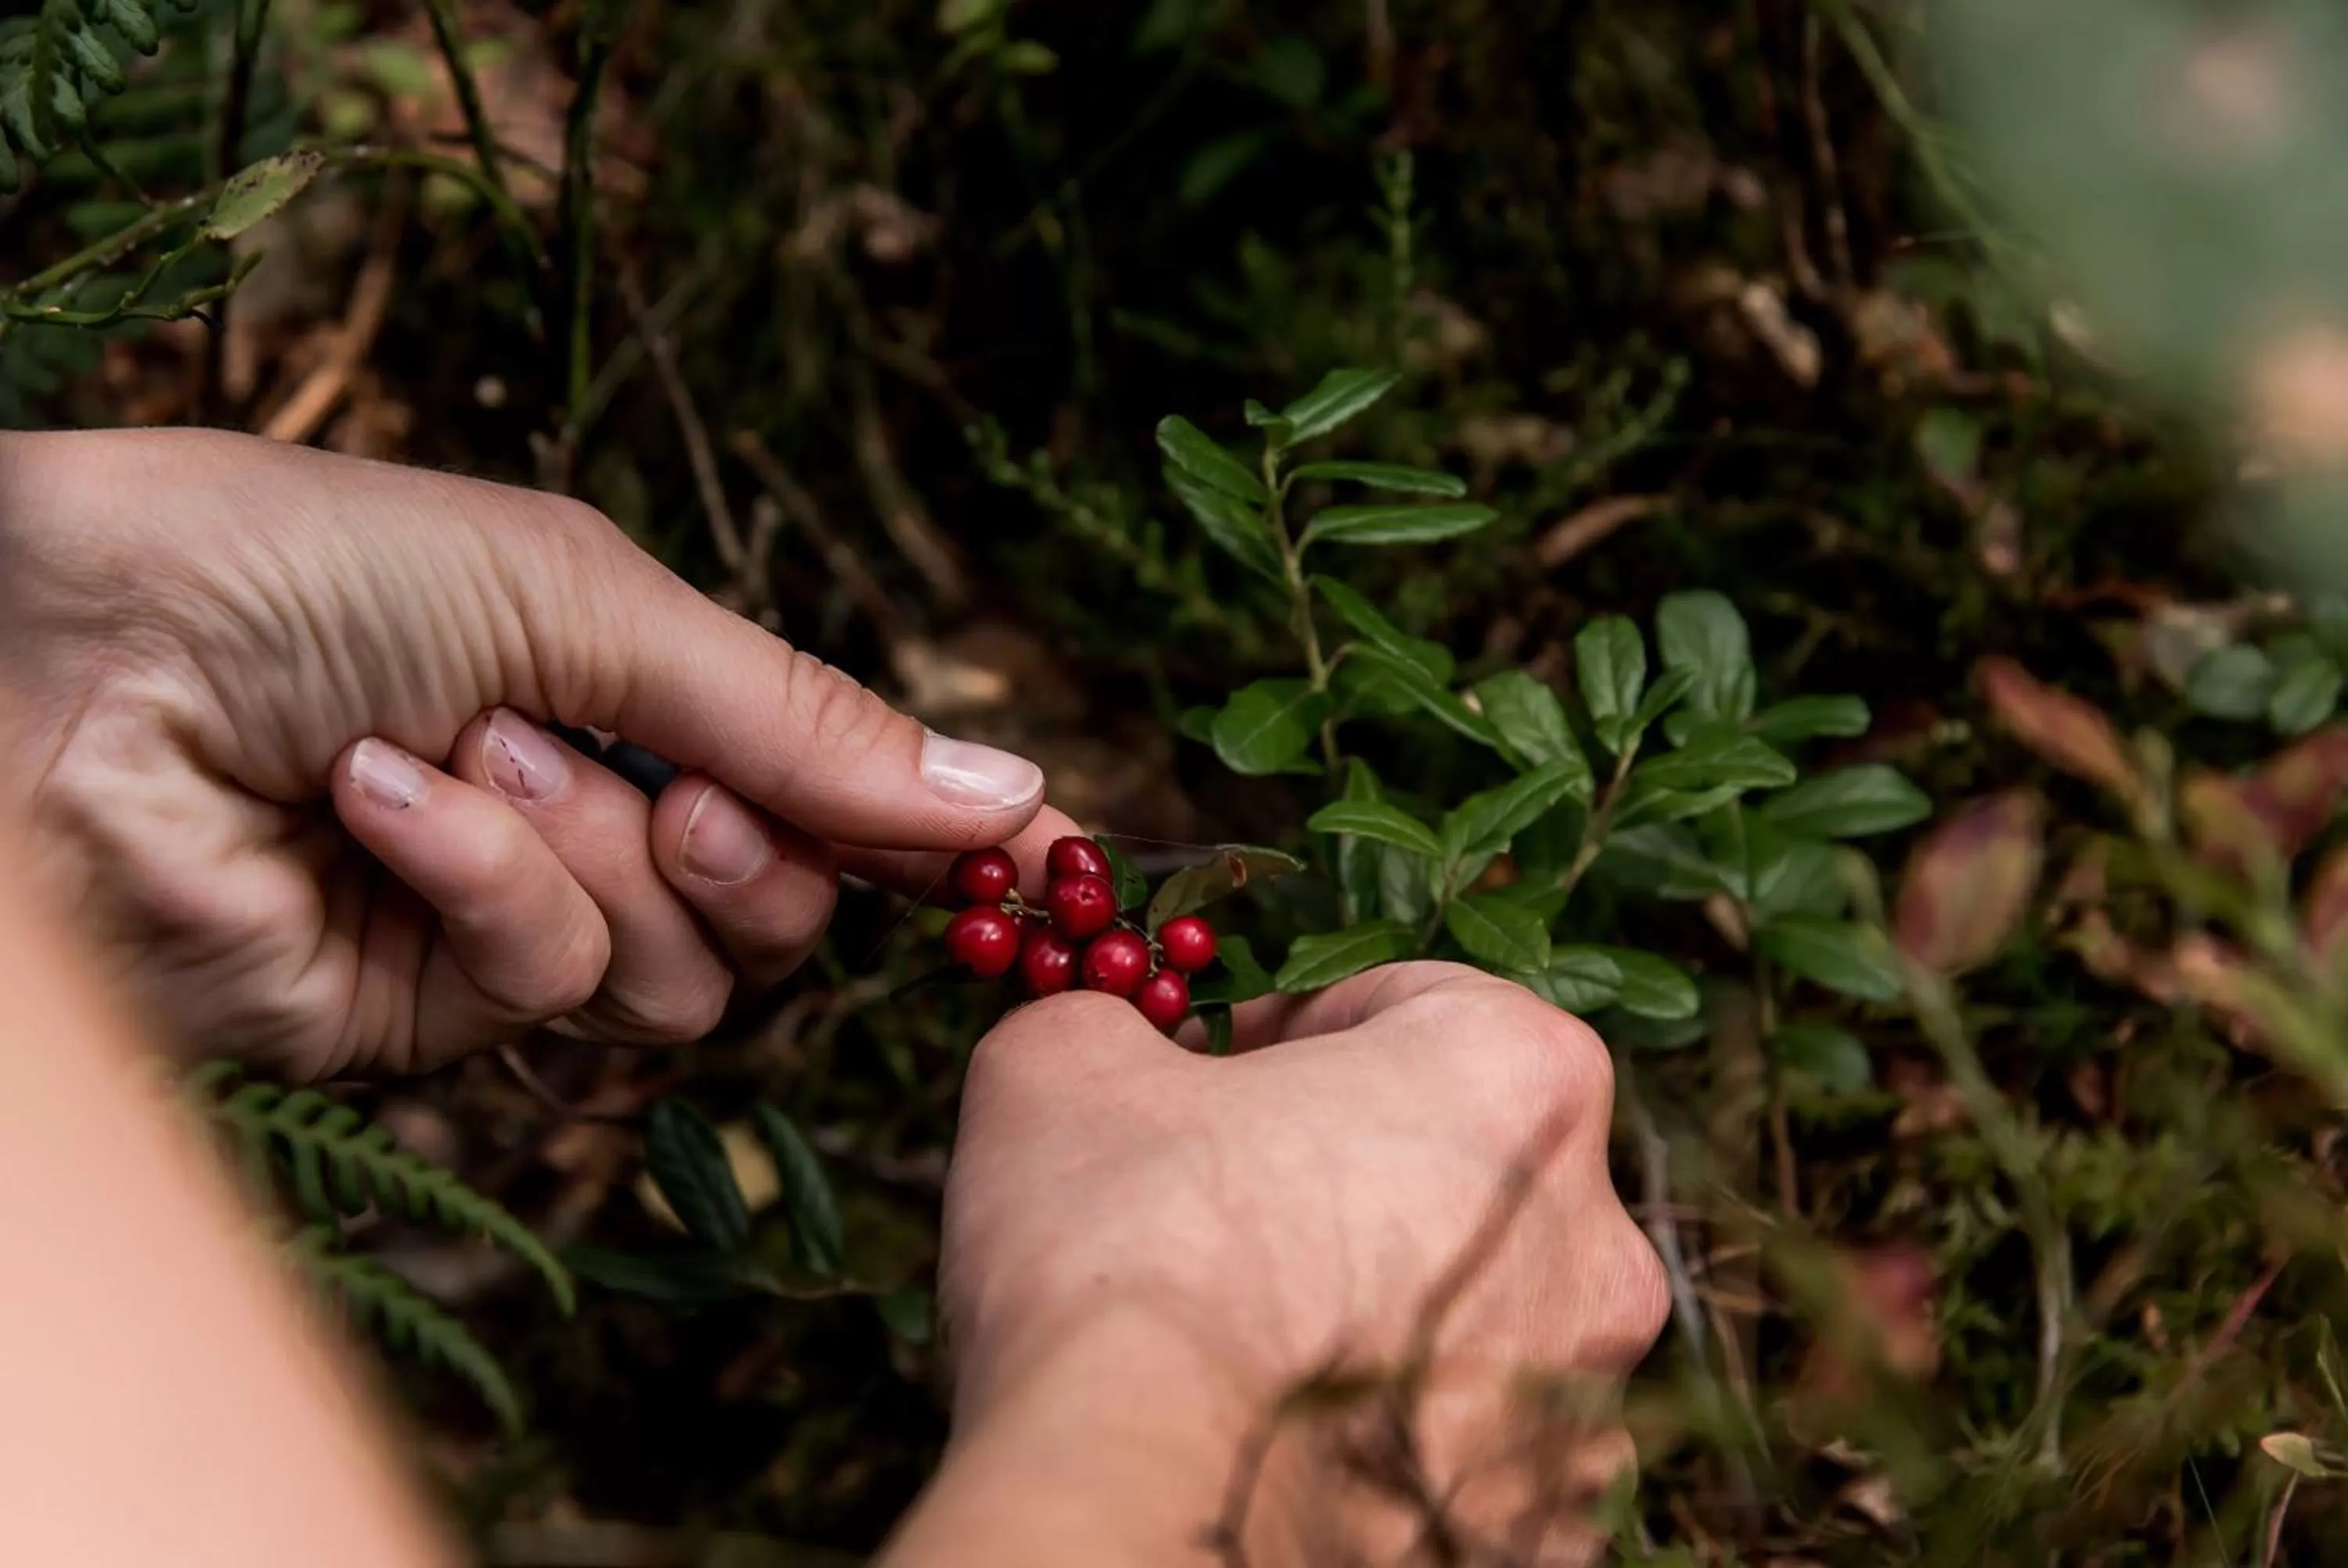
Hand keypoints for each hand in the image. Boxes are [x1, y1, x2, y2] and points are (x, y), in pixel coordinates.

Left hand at [0, 428, 1068, 1078]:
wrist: (76, 645)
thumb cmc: (319, 562)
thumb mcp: (594, 599)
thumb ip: (798, 716)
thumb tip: (1014, 795)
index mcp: (635, 704)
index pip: (828, 798)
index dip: (928, 833)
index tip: (1042, 856)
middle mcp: (589, 827)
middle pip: (784, 919)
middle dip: (750, 849)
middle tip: (680, 785)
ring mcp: (503, 929)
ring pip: (684, 980)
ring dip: (592, 855)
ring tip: (472, 750)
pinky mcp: (417, 1015)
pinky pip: (547, 992)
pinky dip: (486, 886)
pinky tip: (385, 799)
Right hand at [892, 963, 1668, 1567]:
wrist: (1139, 1511)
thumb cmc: (1129, 1258)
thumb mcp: (1066, 1065)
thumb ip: (1110, 1024)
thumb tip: (1106, 1039)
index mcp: (1522, 1079)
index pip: (1415, 1005)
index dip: (1293, 1029)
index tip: (1210, 1080)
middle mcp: (1595, 1239)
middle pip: (1465, 1165)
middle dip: (1350, 1171)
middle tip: (1218, 1205)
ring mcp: (1585, 1403)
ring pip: (1474, 1319)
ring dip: (1379, 1311)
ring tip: (1245, 1342)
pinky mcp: (1547, 1530)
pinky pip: (1470, 1454)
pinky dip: (1393, 1442)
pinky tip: (1284, 1443)